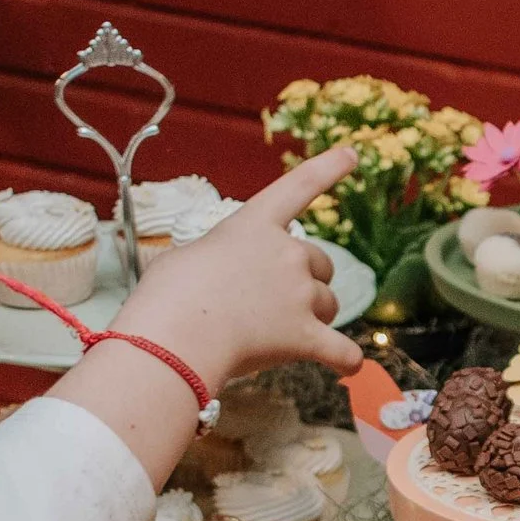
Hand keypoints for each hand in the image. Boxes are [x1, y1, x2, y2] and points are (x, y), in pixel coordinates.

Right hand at [109, 145, 364, 391]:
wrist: (173, 335)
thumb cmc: (166, 297)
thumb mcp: (186, 259)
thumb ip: (218, 262)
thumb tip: (220, 287)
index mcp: (253, 225)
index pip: (298, 187)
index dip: (328, 169)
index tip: (353, 154)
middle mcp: (286, 253)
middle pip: (320, 265)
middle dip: (306, 282)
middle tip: (273, 305)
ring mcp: (300, 293)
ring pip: (330, 305)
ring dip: (314, 317)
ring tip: (275, 334)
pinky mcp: (306, 336)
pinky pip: (344, 351)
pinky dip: (345, 360)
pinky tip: (345, 366)